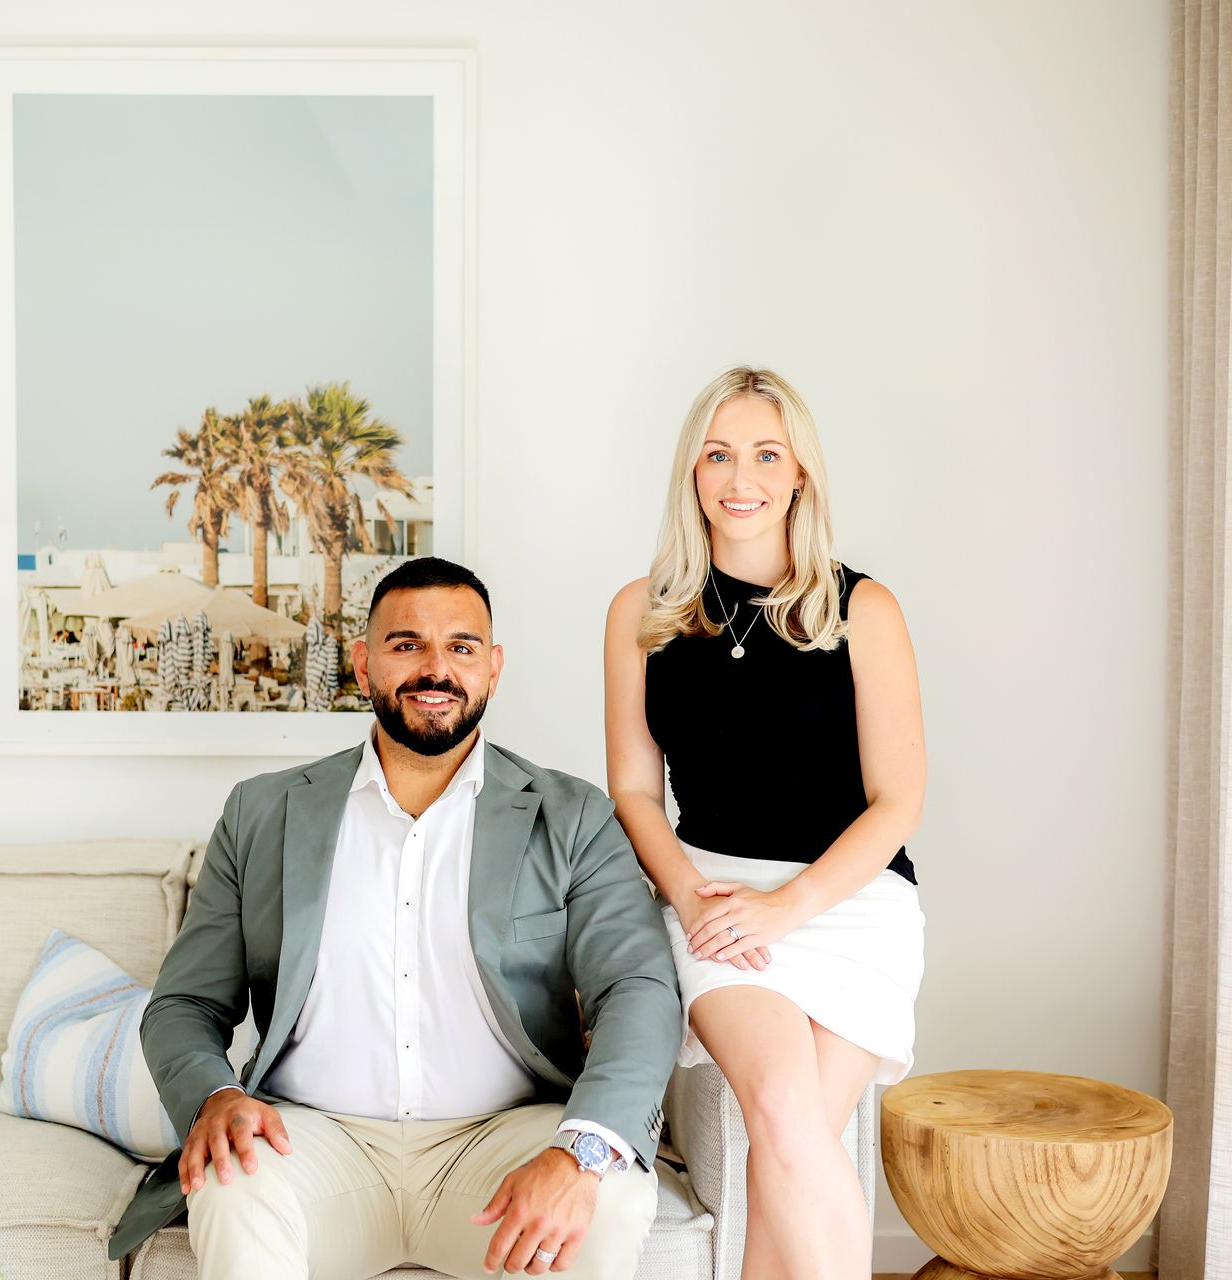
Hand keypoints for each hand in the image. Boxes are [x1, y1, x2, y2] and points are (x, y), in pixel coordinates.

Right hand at [178, 1087, 291, 1194]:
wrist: (222, 1100)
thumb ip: (276, 1131)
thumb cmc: (248, 1113)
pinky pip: (184, 1156)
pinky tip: (187, 1188)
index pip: (241, 1132)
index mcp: (238, 1115)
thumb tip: (287, 1149)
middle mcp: (217, 1122)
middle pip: (217, 1140)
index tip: (252, 1168)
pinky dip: (184, 1172)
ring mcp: (202, 1131)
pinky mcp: (191, 1140)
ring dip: (196, 1168)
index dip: (246, 1150)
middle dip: (220, 1161)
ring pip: (196, 1149)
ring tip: (198, 1186)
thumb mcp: (266, 1114)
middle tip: (226, 1179)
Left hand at [470, 1148, 597, 1273]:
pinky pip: (562, 1263)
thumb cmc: (546, 1169)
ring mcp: (559, 1230)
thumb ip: (495, 1205)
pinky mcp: (577, 1234)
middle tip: (511, 1260)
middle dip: (510, 1264)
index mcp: (520, 1210)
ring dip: (531, 1266)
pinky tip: (550, 1255)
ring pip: (540, 1266)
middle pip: (518, 1261)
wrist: (576, 1160)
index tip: (489, 1265)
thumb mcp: (513, 1181)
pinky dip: (554, 1265)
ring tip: (531, 1257)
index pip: (499, 1247)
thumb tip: (478, 1219)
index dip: (491, 1261)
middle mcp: (539, 1223)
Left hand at [687, 882, 800, 961]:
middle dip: (699, 942)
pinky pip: (739, 947)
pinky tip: (718, 957)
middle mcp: (739, 913)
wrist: (786, 905)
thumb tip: (697, 891)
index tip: (689, 936)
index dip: (696, 928)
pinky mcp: (759, 937)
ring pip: (723, 940)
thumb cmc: (760, 898)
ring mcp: (749, 925)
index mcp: (732, 901)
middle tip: (691, 950)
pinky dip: (727, 953)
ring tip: (700, 956)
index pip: (708, 916)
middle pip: (712, 930)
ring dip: (708, 949)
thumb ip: (716, 887)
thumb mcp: (738, 887)